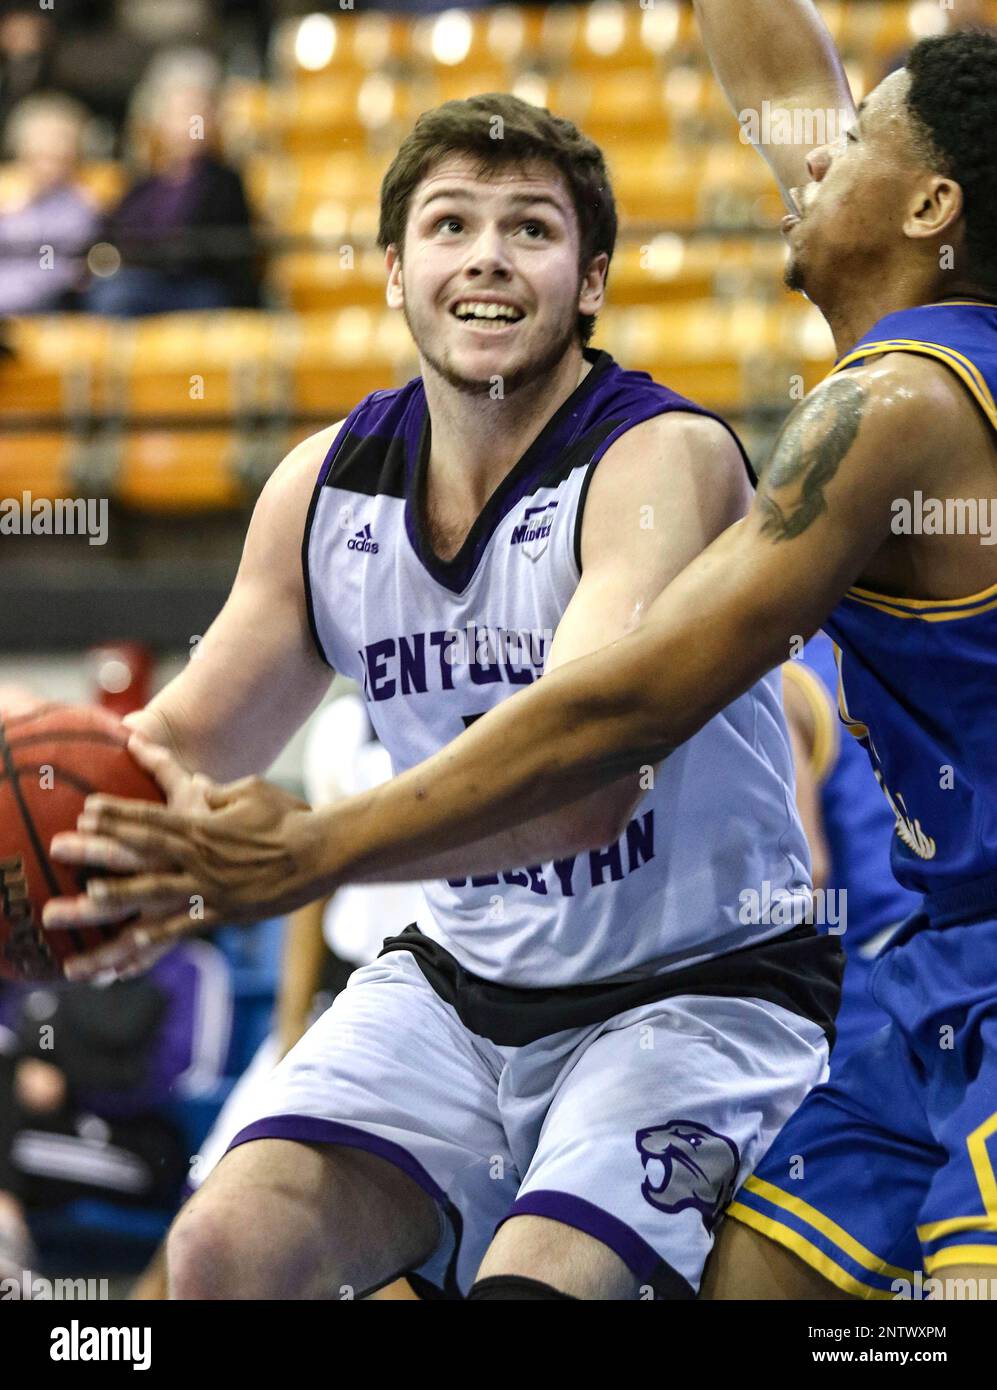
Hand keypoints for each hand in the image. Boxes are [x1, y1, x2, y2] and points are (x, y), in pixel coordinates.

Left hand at [46, 735, 332, 980]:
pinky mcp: (224, 913)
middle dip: (100, 850)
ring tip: (84, 902)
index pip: (151, 818)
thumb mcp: (251, 792)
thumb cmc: (289, 817)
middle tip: (63, 848)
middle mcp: (199, 858)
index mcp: (203, 826)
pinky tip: (129, 949)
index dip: (117, 814)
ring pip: (153, 894)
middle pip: (141, 853)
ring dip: (117, 896)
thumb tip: (197, 789)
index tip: (86, 811)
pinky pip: (182, 928)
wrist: (320, 853)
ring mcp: (209, 888)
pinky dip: (154, 939)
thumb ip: (218, 793)